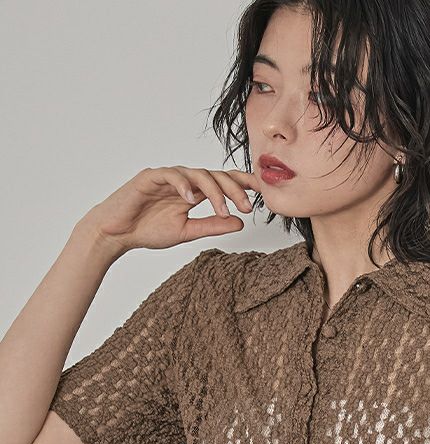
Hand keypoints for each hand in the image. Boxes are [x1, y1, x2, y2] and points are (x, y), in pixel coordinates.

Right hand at [80, 165, 262, 254]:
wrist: (116, 234)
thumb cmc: (147, 230)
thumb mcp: (187, 231)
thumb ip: (212, 226)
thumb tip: (240, 222)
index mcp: (193, 191)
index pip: (222, 182)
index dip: (242, 184)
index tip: (262, 195)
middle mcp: (184, 180)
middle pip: (215, 175)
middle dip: (234, 190)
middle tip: (247, 207)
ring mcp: (168, 176)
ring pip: (197, 174)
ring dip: (213, 191)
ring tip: (223, 209)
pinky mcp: (150, 177)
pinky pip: (171, 175)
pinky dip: (182, 184)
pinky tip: (192, 198)